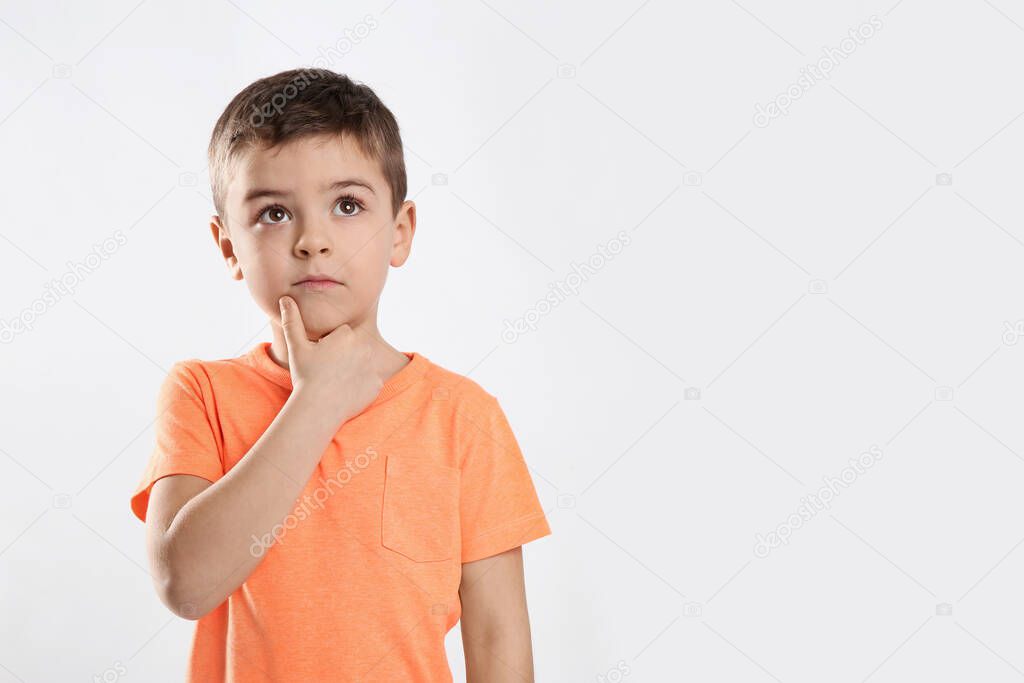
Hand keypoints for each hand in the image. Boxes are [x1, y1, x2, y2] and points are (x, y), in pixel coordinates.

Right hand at [278, 296, 384, 424]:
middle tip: (329, 369)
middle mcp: (365, 347)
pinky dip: (361, 385)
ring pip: (363, 362)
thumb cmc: (305, 376)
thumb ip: (292, 321)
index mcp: (347, 334)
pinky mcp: (378, 384)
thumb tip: (285, 298)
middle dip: (345, 354)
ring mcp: (373, 366)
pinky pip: (370, 381)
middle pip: (355, 346)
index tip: (322, 357)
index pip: (342, 333)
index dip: (331, 345)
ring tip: (337, 380)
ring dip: (355, 367)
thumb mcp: (297, 347)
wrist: (318, 408)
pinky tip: (347, 391)